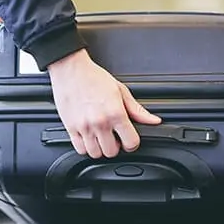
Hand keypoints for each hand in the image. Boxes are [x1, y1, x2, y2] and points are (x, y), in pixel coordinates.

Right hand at [47, 49, 161, 158]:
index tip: (128, 139)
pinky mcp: (70, 127)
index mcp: (115, 113)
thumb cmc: (93, 77)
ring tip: (100, 137)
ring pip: (95, 154)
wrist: (70, 70)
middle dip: (115, 146)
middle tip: (113, 137)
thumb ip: (137, 109)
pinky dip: (85, 147)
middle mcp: (100, 122)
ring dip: (100, 148)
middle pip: (112, 152)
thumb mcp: (120, 90)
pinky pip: (80, 149)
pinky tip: (88, 137)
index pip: (130, 143)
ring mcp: (84, 126)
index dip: (132, 143)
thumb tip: (153, 120)